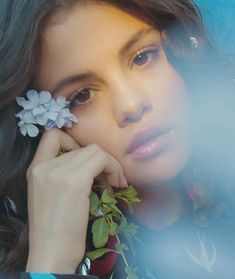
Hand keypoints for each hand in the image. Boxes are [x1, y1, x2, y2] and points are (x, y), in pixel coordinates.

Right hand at [26, 128, 126, 273]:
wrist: (51, 253)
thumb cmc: (54, 227)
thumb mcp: (49, 192)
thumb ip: (62, 172)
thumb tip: (90, 162)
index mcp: (36, 168)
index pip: (52, 135)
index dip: (74, 141)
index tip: (86, 160)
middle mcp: (45, 166)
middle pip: (83, 147)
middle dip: (101, 160)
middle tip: (109, 179)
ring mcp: (59, 173)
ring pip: (95, 151)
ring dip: (110, 165)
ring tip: (113, 183)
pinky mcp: (75, 182)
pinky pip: (102, 160)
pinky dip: (114, 169)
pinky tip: (115, 185)